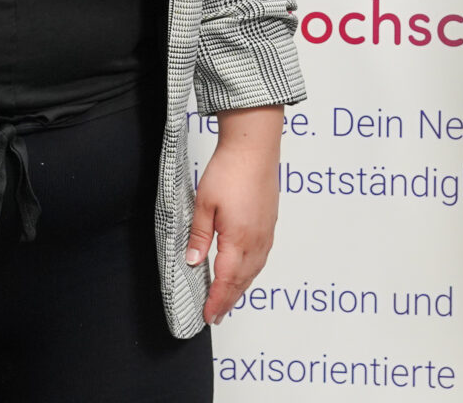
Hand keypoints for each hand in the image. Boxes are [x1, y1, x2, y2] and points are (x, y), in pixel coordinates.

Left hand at [188, 106, 281, 324]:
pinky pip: (262, 256)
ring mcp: (266, 231)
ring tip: (230, 298)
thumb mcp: (204, 204)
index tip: (209, 315)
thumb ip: (199, 236)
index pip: (225, 280)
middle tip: (217, 315)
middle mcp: (256, 240)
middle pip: (242, 280)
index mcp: (238, 239)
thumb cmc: (230, 170)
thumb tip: (192, 261)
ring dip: (241, 287)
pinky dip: (252, 271)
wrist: (254, 146)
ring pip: (255, 270)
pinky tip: (246, 270)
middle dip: (229, 300)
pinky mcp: (270, 222)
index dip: (217, 300)